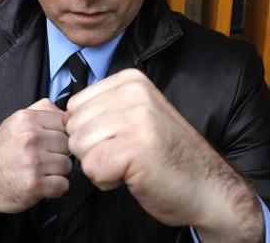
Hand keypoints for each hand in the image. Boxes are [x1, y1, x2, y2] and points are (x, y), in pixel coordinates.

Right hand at [0, 98, 72, 229]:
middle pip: (68, 144)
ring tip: (42, 172)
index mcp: (27, 119)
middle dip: (60, 153)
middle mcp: (30, 138)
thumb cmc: (3, 150)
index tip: (50, 143)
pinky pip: (63, 185)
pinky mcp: (35, 184)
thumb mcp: (17, 122)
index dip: (61, 135)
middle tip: (45, 159)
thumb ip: (42, 110)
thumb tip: (69, 113)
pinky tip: (43, 185)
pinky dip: (56, 188)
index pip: (65, 123)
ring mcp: (33, 162)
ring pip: (67, 165)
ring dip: (58, 172)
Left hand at [64, 69, 262, 241]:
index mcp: (132, 81)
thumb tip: (60, 117)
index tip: (122, 139)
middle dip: (92, 150)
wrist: (209, 188)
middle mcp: (134, 94)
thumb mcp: (137, 116)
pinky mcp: (135, 149)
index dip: (91, 131)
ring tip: (130, 165)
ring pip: (80, 146)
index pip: (76, 104)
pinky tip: (131, 176)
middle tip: (126, 156)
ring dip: (99, 165)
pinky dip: (106, 180)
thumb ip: (104, 109)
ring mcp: (137, 119)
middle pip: (74, 126)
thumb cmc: (167, 157)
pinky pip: (92, 168)